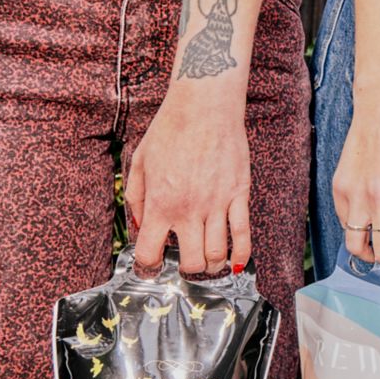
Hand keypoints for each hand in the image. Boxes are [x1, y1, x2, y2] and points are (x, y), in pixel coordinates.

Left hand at [126, 98, 250, 275]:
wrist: (205, 108)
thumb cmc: (170, 130)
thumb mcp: (140, 162)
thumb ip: (136, 197)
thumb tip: (140, 224)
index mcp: (161, 203)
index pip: (150, 253)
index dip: (147, 267)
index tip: (150, 267)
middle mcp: (189, 210)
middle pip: (191, 262)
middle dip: (185, 270)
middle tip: (184, 264)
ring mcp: (216, 204)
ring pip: (217, 254)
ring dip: (212, 265)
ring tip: (208, 262)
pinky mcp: (238, 195)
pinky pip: (243, 234)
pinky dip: (241, 255)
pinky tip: (235, 262)